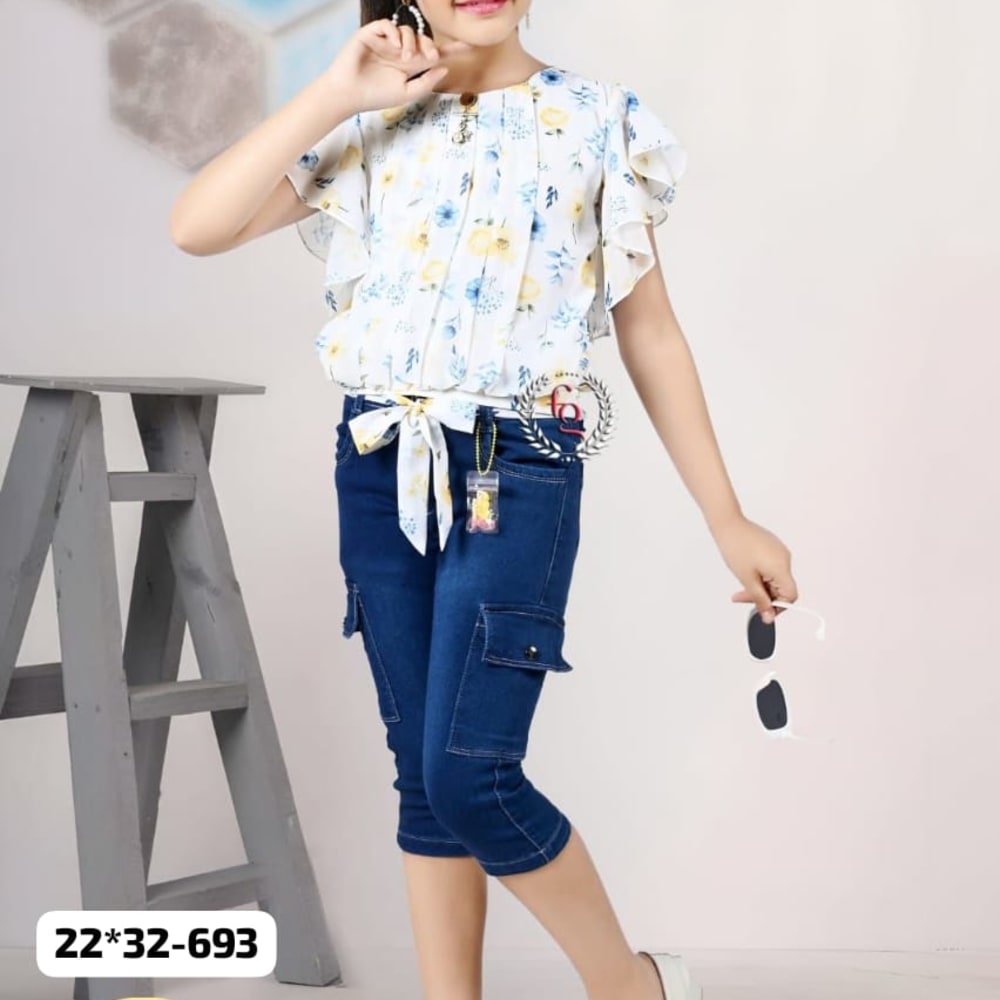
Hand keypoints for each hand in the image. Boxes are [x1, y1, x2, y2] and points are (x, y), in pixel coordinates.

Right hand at [323, 18, 471, 112]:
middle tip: (430, 58)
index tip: (471, 45)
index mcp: (410, 65)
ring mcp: (387, 41)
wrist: (349, 94)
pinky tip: (395, 47)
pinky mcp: (372, 34)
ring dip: (411, 43)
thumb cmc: (375, 96)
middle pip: (424, 39)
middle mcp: (400, 51)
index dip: (452, 49)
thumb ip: (427, 82)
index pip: (434, 54)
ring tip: (405, 58)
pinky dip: (395, 33)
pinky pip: (389, 25)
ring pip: (408, 31)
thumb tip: (445, 67)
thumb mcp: (406, 93)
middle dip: (430, 46)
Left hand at [710, 513, 797, 624]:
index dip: (777, 607)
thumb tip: (769, 616)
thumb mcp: (747, 579)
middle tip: (742, 598)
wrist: (728, 523)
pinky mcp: (771, 546)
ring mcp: (778, 551)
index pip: (790, 595)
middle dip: (763, 596)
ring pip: (774, 578)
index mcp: (782, 567)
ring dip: (759, 586)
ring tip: (740, 588)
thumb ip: (760, 600)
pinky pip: (770, 567)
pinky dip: (760, 575)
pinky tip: (745, 574)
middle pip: (781, 587)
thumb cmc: (736, 547)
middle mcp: (784, 558)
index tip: (762, 611)